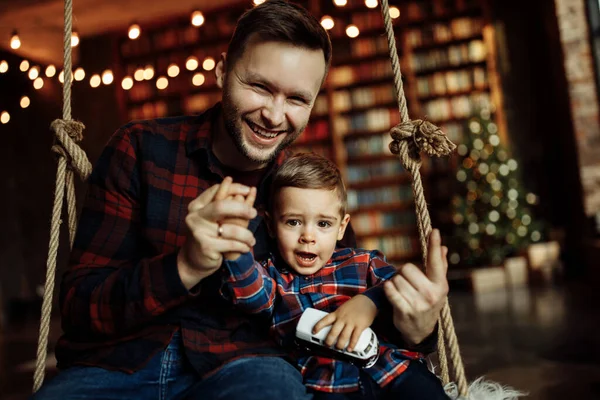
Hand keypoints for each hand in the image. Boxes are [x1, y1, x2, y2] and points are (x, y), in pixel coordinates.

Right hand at [178, 178, 256, 288]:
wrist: (192, 261)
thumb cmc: (209, 236)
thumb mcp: (214, 218)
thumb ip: (227, 204)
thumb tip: (248, 189)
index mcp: (196, 206)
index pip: (216, 190)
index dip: (234, 188)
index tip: (249, 190)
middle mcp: (195, 217)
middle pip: (221, 207)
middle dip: (241, 208)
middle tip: (254, 213)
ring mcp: (199, 232)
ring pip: (230, 229)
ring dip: (246, 235)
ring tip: (251, 239)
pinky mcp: (206, 247)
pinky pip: (231, 244)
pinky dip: (242, 246)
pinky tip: (245, 247)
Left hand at [312, 294, 376, 351]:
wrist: (368, 301)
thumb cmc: (355, 305)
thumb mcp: (343, 309)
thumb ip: (338, 317)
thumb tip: (332, 327)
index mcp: (337, 313)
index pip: (325, 320)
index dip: (318, 326)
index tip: (313, 331)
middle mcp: (343, 318)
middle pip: (333, 331)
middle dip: (329, 340)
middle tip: (327, 345)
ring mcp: (351, 322)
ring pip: (343, 336)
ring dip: (339, 344)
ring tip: (338, 348)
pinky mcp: (360, 326)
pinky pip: (355, 337)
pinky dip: (352, 345)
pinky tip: (349, 349)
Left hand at [383, 229, 448, 345]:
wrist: (420, 330)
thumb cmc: (428, 302)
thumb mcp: (437, 286)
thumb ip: (440, 266)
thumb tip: (444, 247)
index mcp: (440, 285)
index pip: (436, 261)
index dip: (434, 245)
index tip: (434, 230)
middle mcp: (431, 293)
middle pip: (407, 268)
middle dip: (403, 272)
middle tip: (407, 281)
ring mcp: (418, 303)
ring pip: (397, 278)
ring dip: (395, 282)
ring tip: (402, 290)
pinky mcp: (405, 310)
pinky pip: (390, 290)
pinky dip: (388, 289)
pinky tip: (392, 292)